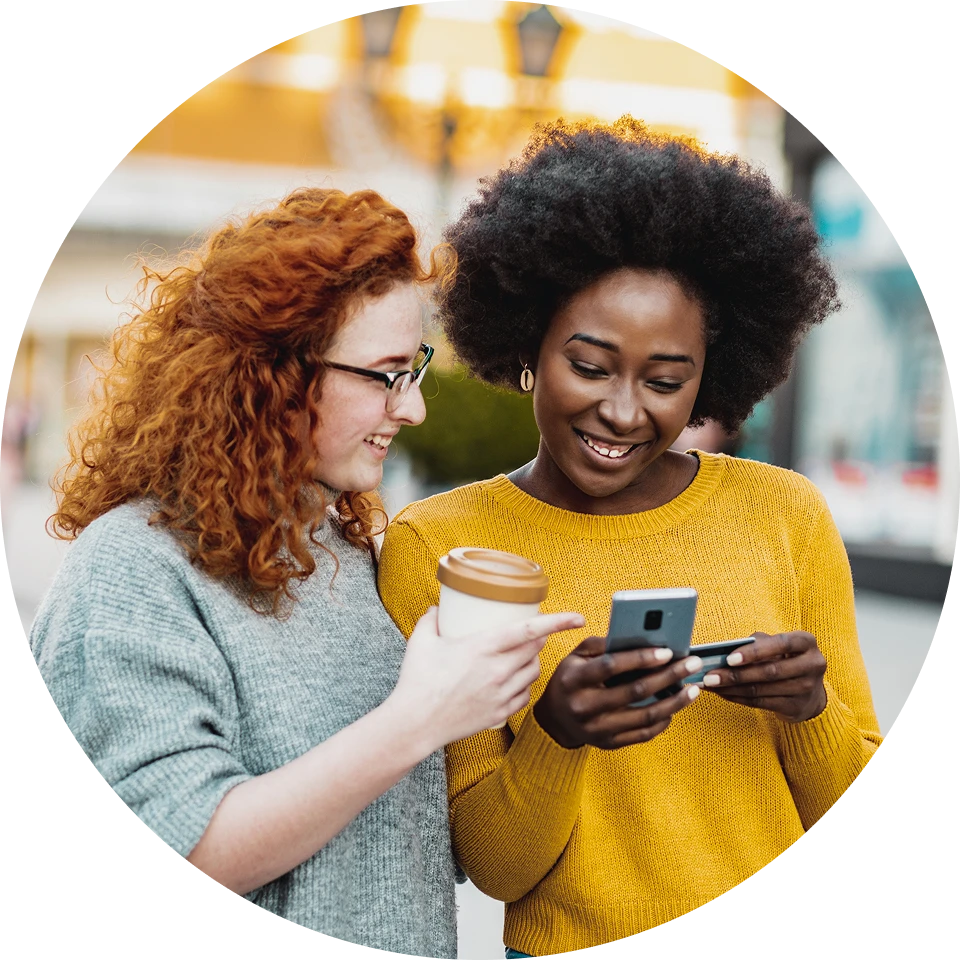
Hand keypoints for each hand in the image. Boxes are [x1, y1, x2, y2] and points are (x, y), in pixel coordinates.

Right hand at [390, 606, 585, 749]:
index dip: (557, 621)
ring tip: (524, 655)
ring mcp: (501, 693)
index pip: (529, 629)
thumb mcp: (421, 642)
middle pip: (535, 649)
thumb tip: (436, 609)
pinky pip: (524, 695)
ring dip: (533, 660)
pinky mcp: (500, 713)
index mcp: (483, 647)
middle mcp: (498, 670)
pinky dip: (524, 685)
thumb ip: (431, 620)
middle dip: (540, 637)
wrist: (415, 724)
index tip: (577, 617)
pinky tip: (515, 681)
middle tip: (534, 630)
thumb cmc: (417, 681)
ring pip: (533, 672)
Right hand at [533, 636, 703, 749]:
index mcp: (575, 680)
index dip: (640, 658)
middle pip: (635, 691)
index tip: (666, 651)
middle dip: (668, 675)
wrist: (555, 719)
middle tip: (692, 663)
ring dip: (674, 702)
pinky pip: (644, 733)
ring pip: (645, 716)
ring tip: (694, 688)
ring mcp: (598, 729)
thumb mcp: (576, 656)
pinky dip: (664, 720)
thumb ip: (602, 644)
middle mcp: (585, 706)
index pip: (611, 666)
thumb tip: (638, 638)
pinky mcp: (609, 743)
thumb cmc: (570, 679)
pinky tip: (676, 706)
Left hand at [700, 631, 826, 722]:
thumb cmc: (785, 658)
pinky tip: (722, 693)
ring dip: (731, 688)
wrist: (811, 692)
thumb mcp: (777, 645)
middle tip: (709, 676)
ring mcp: (807, 689)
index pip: (781, 644)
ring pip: (761, 690)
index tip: (729, 658)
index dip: (754, 651)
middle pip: (769, 672)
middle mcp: (812, 665)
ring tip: (709, 684)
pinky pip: (760, 703)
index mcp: (807, 642)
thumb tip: (724, 651)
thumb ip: (757, 643)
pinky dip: (738, 698)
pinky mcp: (796, 707)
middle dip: (735, 675)